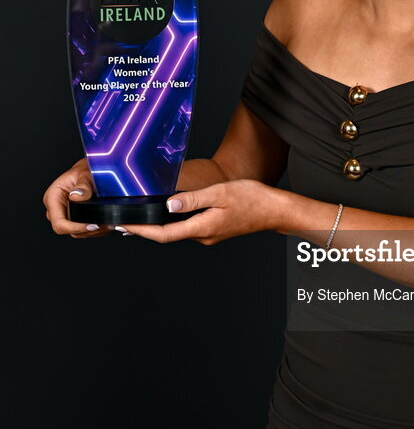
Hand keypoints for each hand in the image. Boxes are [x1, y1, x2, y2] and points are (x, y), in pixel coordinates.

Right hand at [43, 159, 111, 238]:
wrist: (91, 169)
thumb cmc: (85, 169)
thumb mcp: (85, 174)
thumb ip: (83, 185)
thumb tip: (76, 196)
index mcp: (53, 198)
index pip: (59, 223)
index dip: (75, 228)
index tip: (92, 225)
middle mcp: (56, 209)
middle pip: (67, 230)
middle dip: (86, 230)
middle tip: (103, 224)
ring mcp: (64, 215)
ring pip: (76, 232)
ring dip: (92, 231)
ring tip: (106, 223)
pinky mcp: (73, 219)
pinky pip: (82, 230)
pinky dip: (94, 230)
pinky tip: (104, 223)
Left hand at [117, 179, 283, 244]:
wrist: (275, 210)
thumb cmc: (253, 199)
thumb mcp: (220, 193)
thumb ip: (193, 199)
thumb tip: (168, 206)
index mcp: (202, 228)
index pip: (163, 233)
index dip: (141, 230)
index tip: (123, 225)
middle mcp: (203, 236)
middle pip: (167, 234)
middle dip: (145, 228)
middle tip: (123, 219)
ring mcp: (209, 234)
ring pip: (178, 230)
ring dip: (158, 225)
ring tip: (141, 215)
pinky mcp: (214, 229)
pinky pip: (188, 226)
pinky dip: (173, 221)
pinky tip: (168, 212)